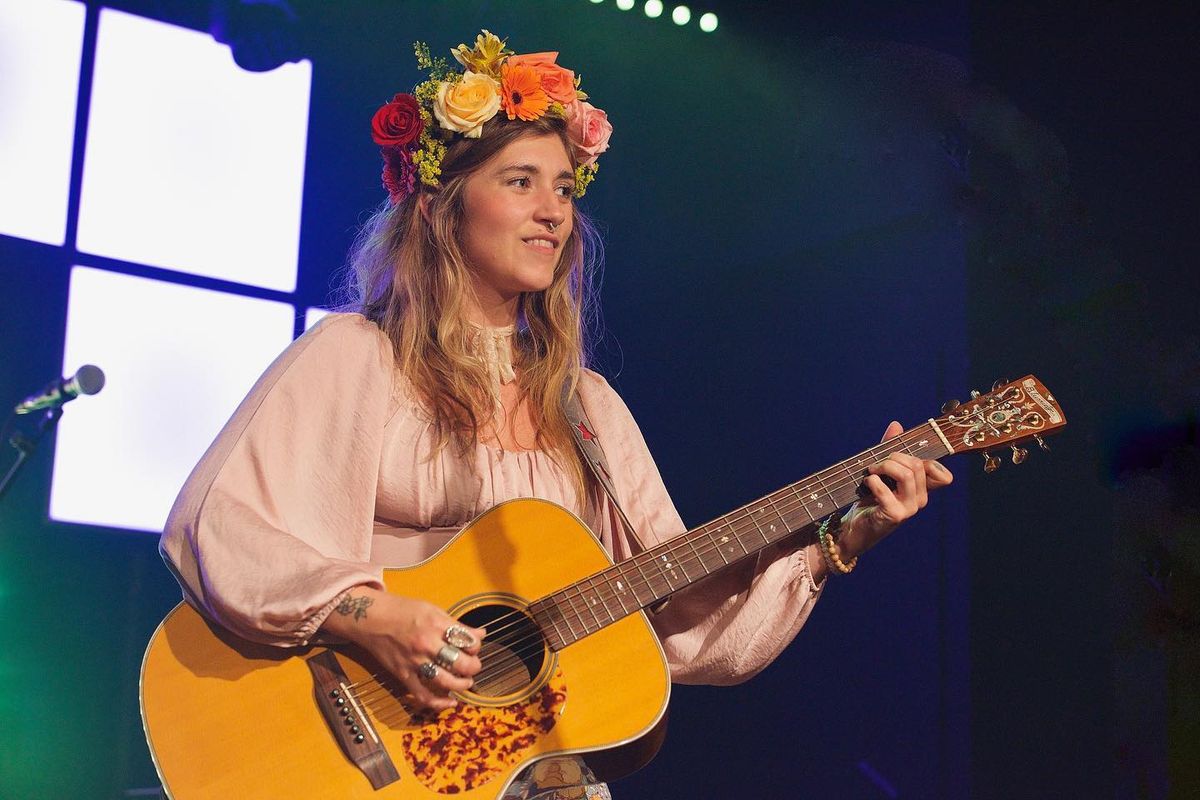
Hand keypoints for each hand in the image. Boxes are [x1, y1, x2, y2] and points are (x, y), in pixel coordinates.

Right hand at [321, 586, 486, 711]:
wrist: (370, 617)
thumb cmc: (401, 610)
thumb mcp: (432, 609)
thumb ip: (455, 624)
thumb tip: (480, 633)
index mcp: (436, 624)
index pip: (467, 641)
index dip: (476, 646)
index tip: (474, 647)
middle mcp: (426, 643)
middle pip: (460, 662)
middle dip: (473, 667)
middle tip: (474, 666)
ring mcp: (414, 661)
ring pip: (446, 681)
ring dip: (462, 684)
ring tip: (466, 681)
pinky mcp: (403, 674)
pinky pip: (423, 694)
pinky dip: (439, 702)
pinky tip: (451, 702)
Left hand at [836, 420, 953, 560]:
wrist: (853, 528)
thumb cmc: (869, 499)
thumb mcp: (881, 472)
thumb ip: (890, 449)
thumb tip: (896, 425)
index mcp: (922, 489)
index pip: (941, 473)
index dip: (926, 460)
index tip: (901, 457)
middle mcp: (920, 499)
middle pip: (917, 465)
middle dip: (893, 457)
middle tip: (876, 464)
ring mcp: (909, 509)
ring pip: (906, 474)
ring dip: (883, 466)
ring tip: (870, 472)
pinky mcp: (894, 515)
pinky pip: (885, 490)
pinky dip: (872, 481)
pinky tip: (866, 484)